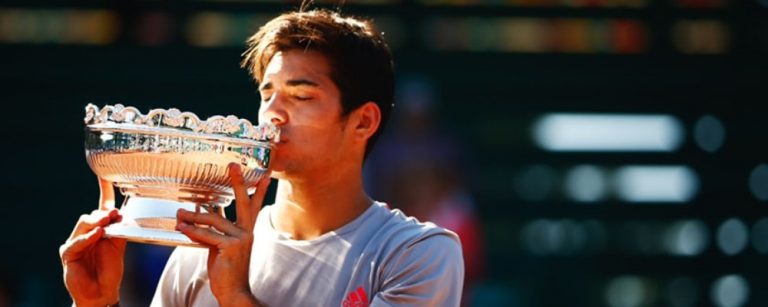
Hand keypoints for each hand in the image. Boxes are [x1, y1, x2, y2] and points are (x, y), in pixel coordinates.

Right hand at [59, 178, 126, 306]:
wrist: (102, 291)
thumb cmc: (109, 270)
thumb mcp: (119, 247)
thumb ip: (120, 230)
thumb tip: (121, 214)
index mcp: (99, 229)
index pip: (102, 206)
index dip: (104, 191)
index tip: (104, 176)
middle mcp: (86, 233)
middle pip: (91, 215)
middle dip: (103, 213)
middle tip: (114, 214)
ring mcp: (75, 242)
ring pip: (83, 224)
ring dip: (96, 222)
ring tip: (106, 223)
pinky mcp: (68, 254)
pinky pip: (76, 242)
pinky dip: (88, 238)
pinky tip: (97, 235)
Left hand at [176, 163, 270, 306]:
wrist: (234, 292)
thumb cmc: (226, 271)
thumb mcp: (219, 247)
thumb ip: (212, 230)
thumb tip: (197, 215)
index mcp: (246, 231)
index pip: (253, 206)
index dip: (258, 190)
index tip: (263, 174)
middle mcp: (246, 232)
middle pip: (243, 202)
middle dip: (238, 182)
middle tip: (233, 165)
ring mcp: (240, 239)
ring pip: (214, 220)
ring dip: (194, 216)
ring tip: (179, 212)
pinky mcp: (231, 247)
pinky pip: (208, 235)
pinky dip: (193, 231)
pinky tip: (182, 227)